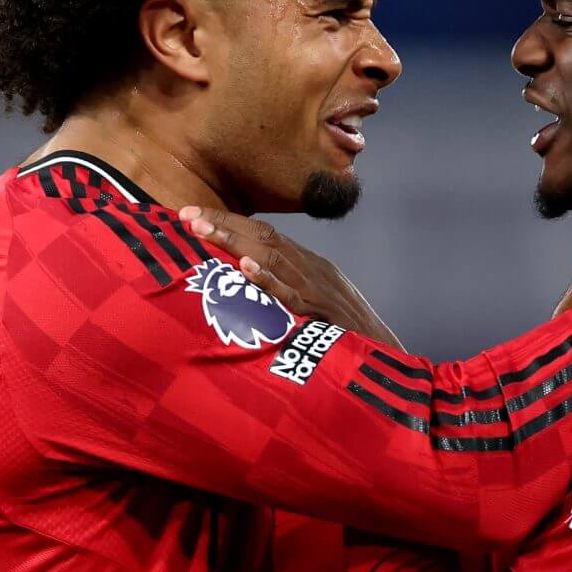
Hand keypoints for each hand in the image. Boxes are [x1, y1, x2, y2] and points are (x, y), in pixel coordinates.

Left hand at [176, 207, 403, 348]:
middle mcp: (312, 271)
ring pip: (271, 258)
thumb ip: (286, 289)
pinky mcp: (321, 317)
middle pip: (264, 237)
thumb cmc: (346, 334)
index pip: (265, 233)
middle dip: (224, 223)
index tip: (193, 214)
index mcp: (310, 265)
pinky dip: (267, 280)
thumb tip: (247, 279)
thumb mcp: (315, 302)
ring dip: (233, 241)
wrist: (385, 357)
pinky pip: (290, 296)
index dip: (229, 221)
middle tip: (186, 214)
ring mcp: (316, 292)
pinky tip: (245, 266)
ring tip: (202, 229)